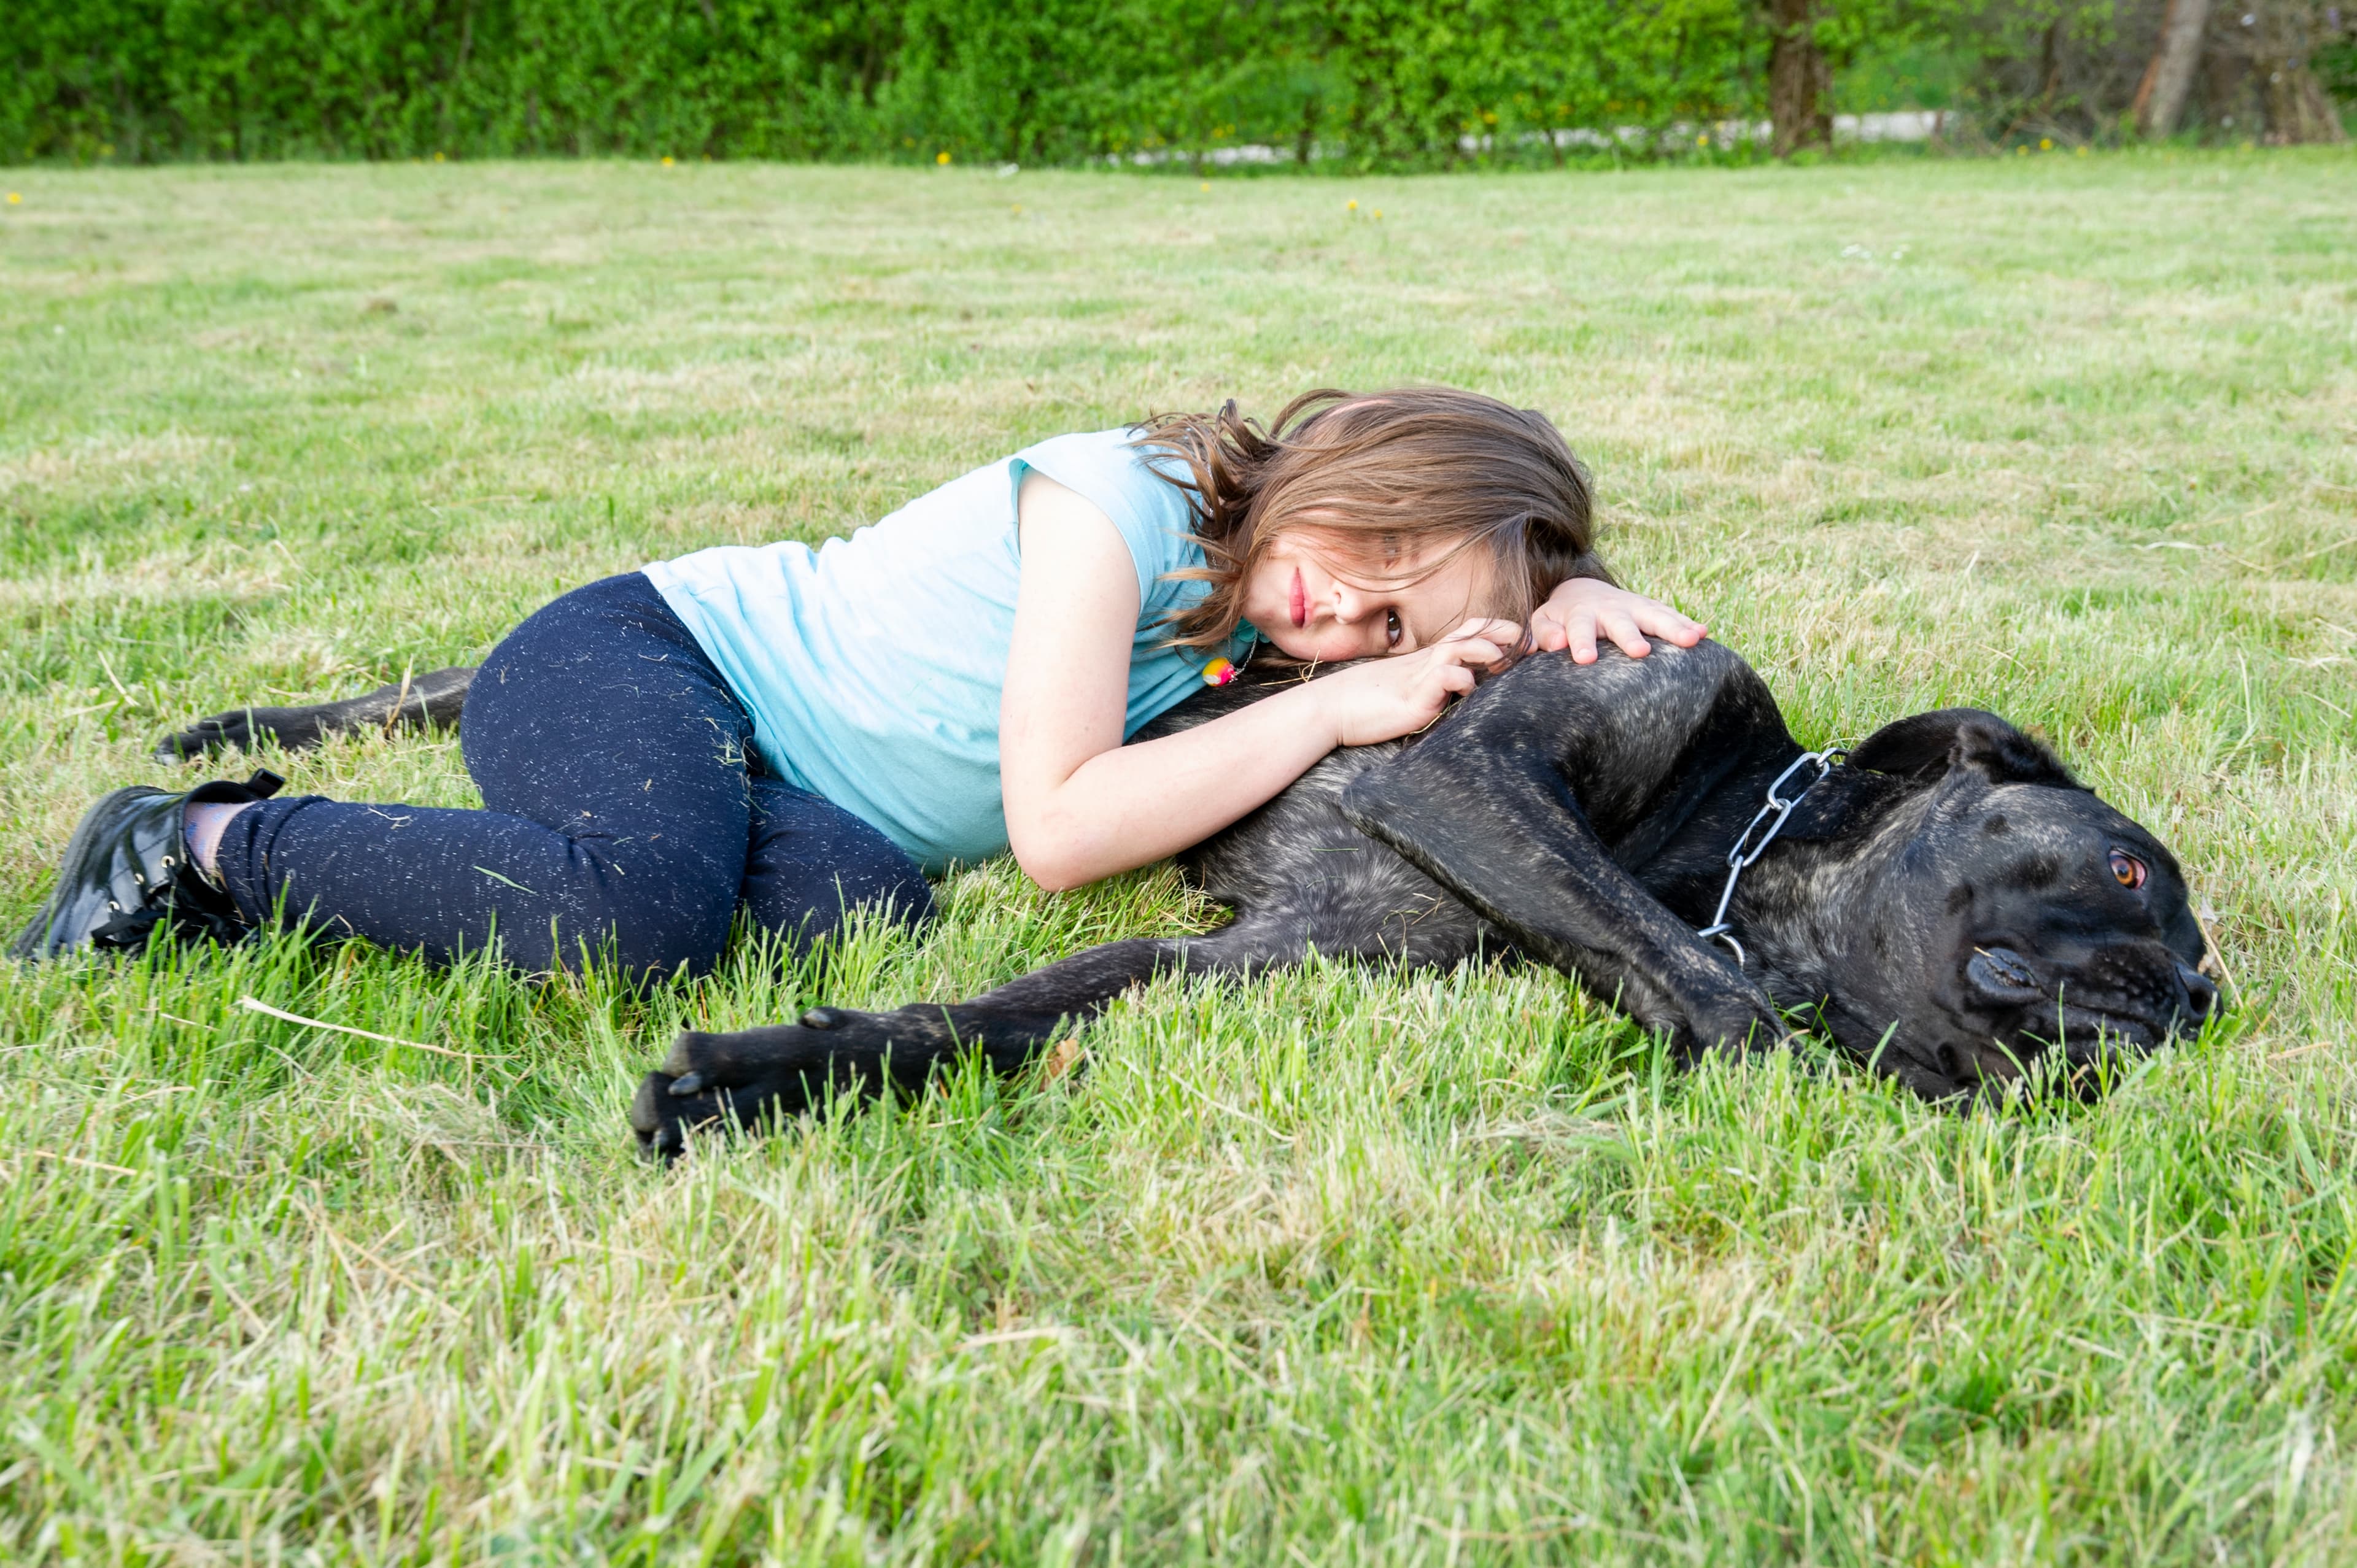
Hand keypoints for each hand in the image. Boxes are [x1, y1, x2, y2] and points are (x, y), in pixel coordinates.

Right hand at [1315, 618, 1520, 746]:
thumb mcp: (1406, 689)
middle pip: (1473, 631)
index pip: (1469, 631)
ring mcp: (1421, 676)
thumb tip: (1456, 689)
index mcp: (1429, 658)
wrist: (1330, 709)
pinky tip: (1469, 690)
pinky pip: (1445, 678)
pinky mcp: (1414, 696)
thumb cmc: (1365, 702)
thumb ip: (1431, 685)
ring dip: (1488, 651)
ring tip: (1503, 662)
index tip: (1523, 639)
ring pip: (1462, 648)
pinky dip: (1463, 681)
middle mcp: (1428, 661)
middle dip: (1505, 634)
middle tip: (1530, 643)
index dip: (1498, 629)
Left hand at [1529, 579, 1705, 664]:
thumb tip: (1556, 643)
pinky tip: (1704, 633)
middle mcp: (1610, 609)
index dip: (1582, 642)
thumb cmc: (1561, 617)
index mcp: (1579, 614)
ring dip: (1673, 627)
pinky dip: (1687, 623)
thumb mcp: (1543, 621)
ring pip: (1654, 616)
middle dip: (1631, 636)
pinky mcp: (1651, 608)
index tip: (1586, 659)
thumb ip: (1543, 633)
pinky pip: (1671, 615)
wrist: (1581, 590)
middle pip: (1622, 622)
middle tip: (1641, 652)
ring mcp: (1634, 607)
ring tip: (1692, 639)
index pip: (1580, 628)